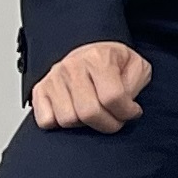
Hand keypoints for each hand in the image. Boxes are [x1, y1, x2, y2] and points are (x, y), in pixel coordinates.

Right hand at [29, 41, 150, 131]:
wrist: (91, 53)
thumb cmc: (113, 62)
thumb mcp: (136, 66)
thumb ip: (135, 84)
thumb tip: (126, 103)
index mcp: (98, 58)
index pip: (112, 97)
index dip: (127, 112)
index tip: (132, 113)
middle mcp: (72, 66)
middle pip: (89, 112)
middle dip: (108, 124)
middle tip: (115, 119)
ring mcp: (53, 78)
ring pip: (68, 120)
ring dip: (85, 124)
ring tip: (94, 113)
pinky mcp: (40, 90)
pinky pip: (46, 121)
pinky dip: (60, 124)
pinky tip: (75, 113)